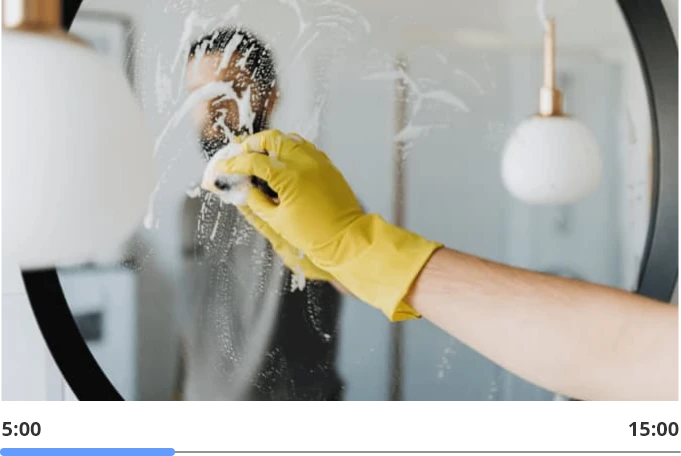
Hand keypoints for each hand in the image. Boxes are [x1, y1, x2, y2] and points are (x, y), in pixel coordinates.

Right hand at [217, 130, 442, 320]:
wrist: (346, 240)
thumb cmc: (313, 235)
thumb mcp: (277, 221)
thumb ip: (256, 201)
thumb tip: (244, 188)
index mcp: (289, 177)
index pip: (253, 161)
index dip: (233, 164)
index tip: (222, 167)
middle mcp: (304, 163)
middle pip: (271, 138)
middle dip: (252, 144)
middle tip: (240, 154)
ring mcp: (318, 161)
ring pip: (289, 139)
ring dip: (271, 143)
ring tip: (259, 155)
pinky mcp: (328, 165)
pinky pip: (305, 147)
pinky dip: (290, 149)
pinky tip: (282, 161)